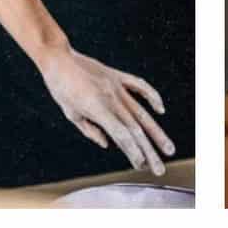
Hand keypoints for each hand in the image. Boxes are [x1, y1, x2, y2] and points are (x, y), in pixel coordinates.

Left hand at [38, 45, 173, 175]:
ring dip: (156, 133)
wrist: (58, 58)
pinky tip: (161, 110)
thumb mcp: (71, 114)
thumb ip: (90, 130)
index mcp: (97, 108)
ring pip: (142, 113)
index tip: (141, 165)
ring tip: (169, 149)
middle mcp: (111, 98)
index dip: (132, 151)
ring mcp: (117, 86)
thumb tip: (108, 144)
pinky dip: (152, 96)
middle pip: (135, 129)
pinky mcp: (118, 76)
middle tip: (159, 169)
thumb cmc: (60, 88)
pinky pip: (139, 85)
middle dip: (149, 151)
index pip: (121, 134)